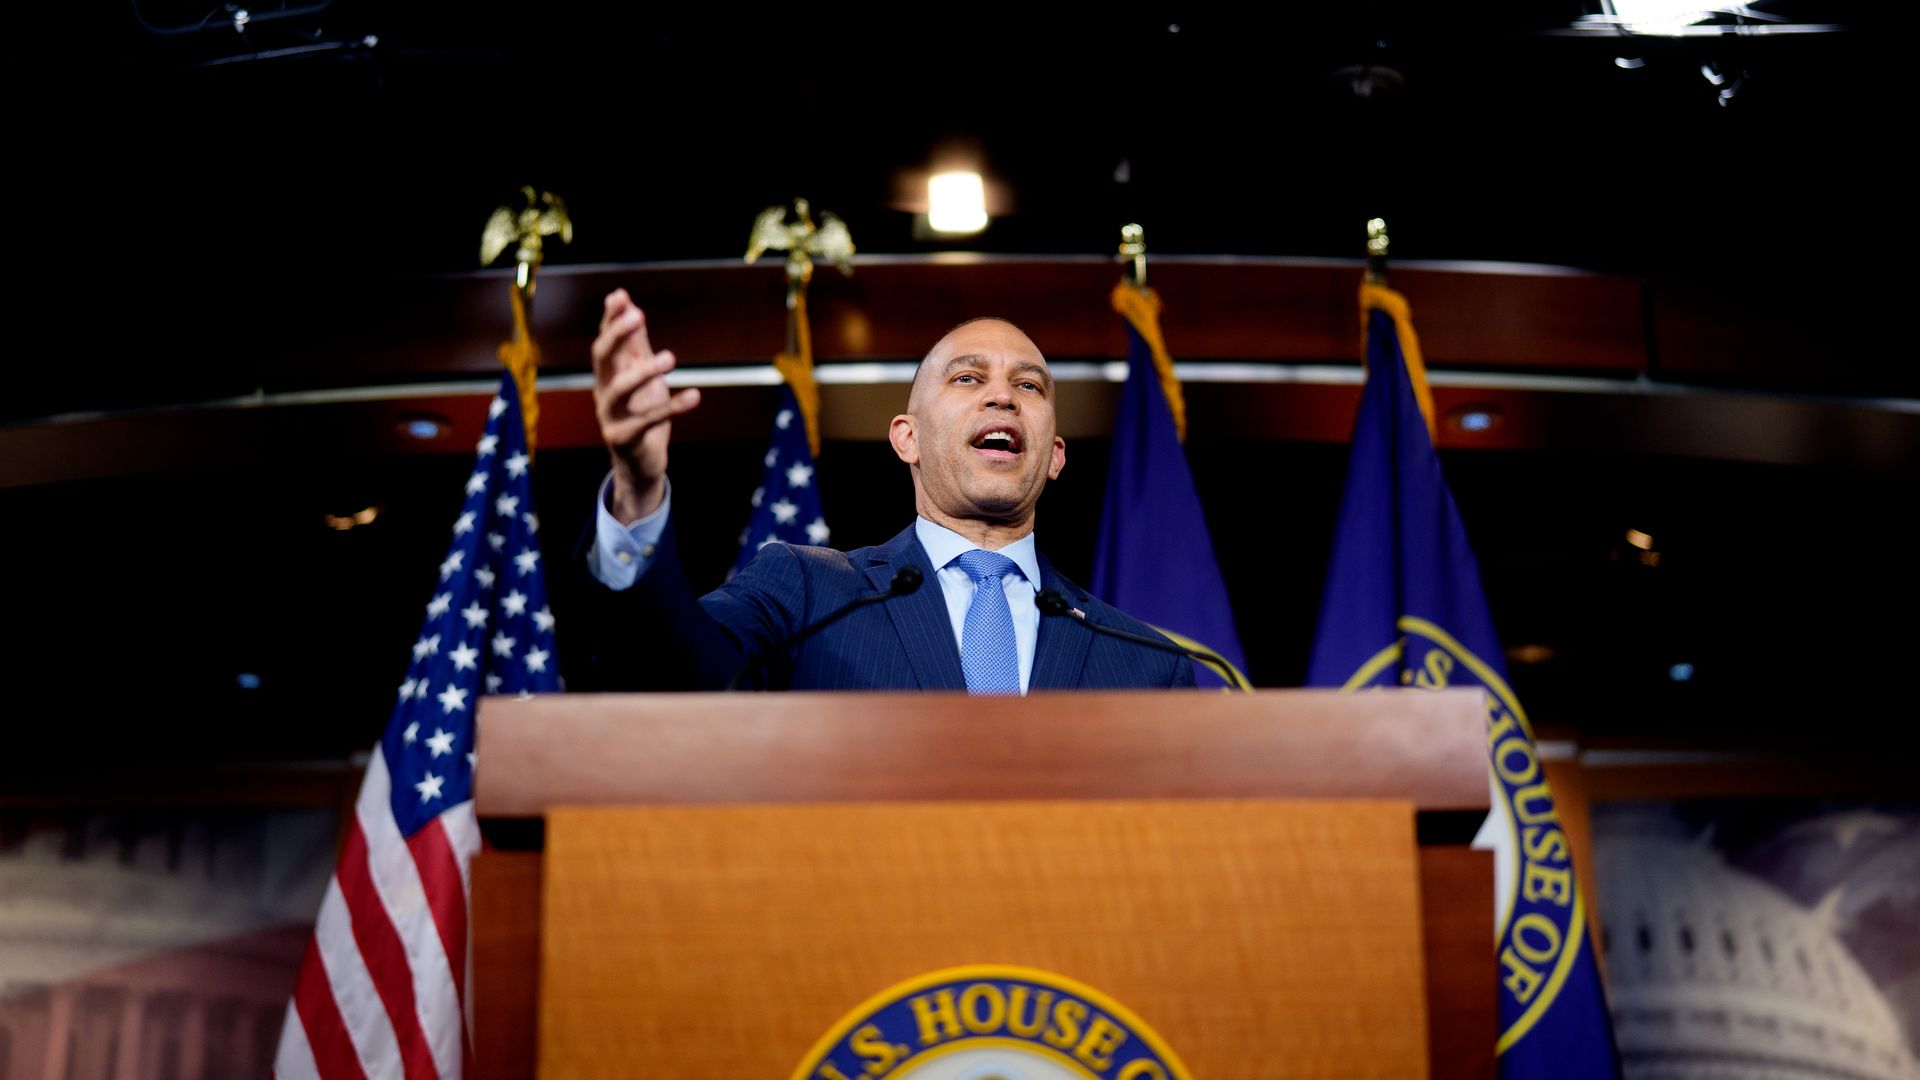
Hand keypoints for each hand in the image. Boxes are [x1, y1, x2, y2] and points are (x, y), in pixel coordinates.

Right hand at [592, 289, 701, 522]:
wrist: (639, 463)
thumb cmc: (640, 413)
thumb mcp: (641, 375)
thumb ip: (634, 343)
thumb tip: (626, 302)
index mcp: (607, 375)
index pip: (604, 341)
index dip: (610, 320)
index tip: (620, 297)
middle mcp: (603, 392)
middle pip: (602, 360)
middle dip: (617, 336)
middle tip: (638, 316)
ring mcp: (611, 417)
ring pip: (620, 390)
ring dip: (644, 372)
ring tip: (670, 357)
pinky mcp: (625, 439)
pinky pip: (648, 421)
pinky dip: (673, 408)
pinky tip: (695, 396)